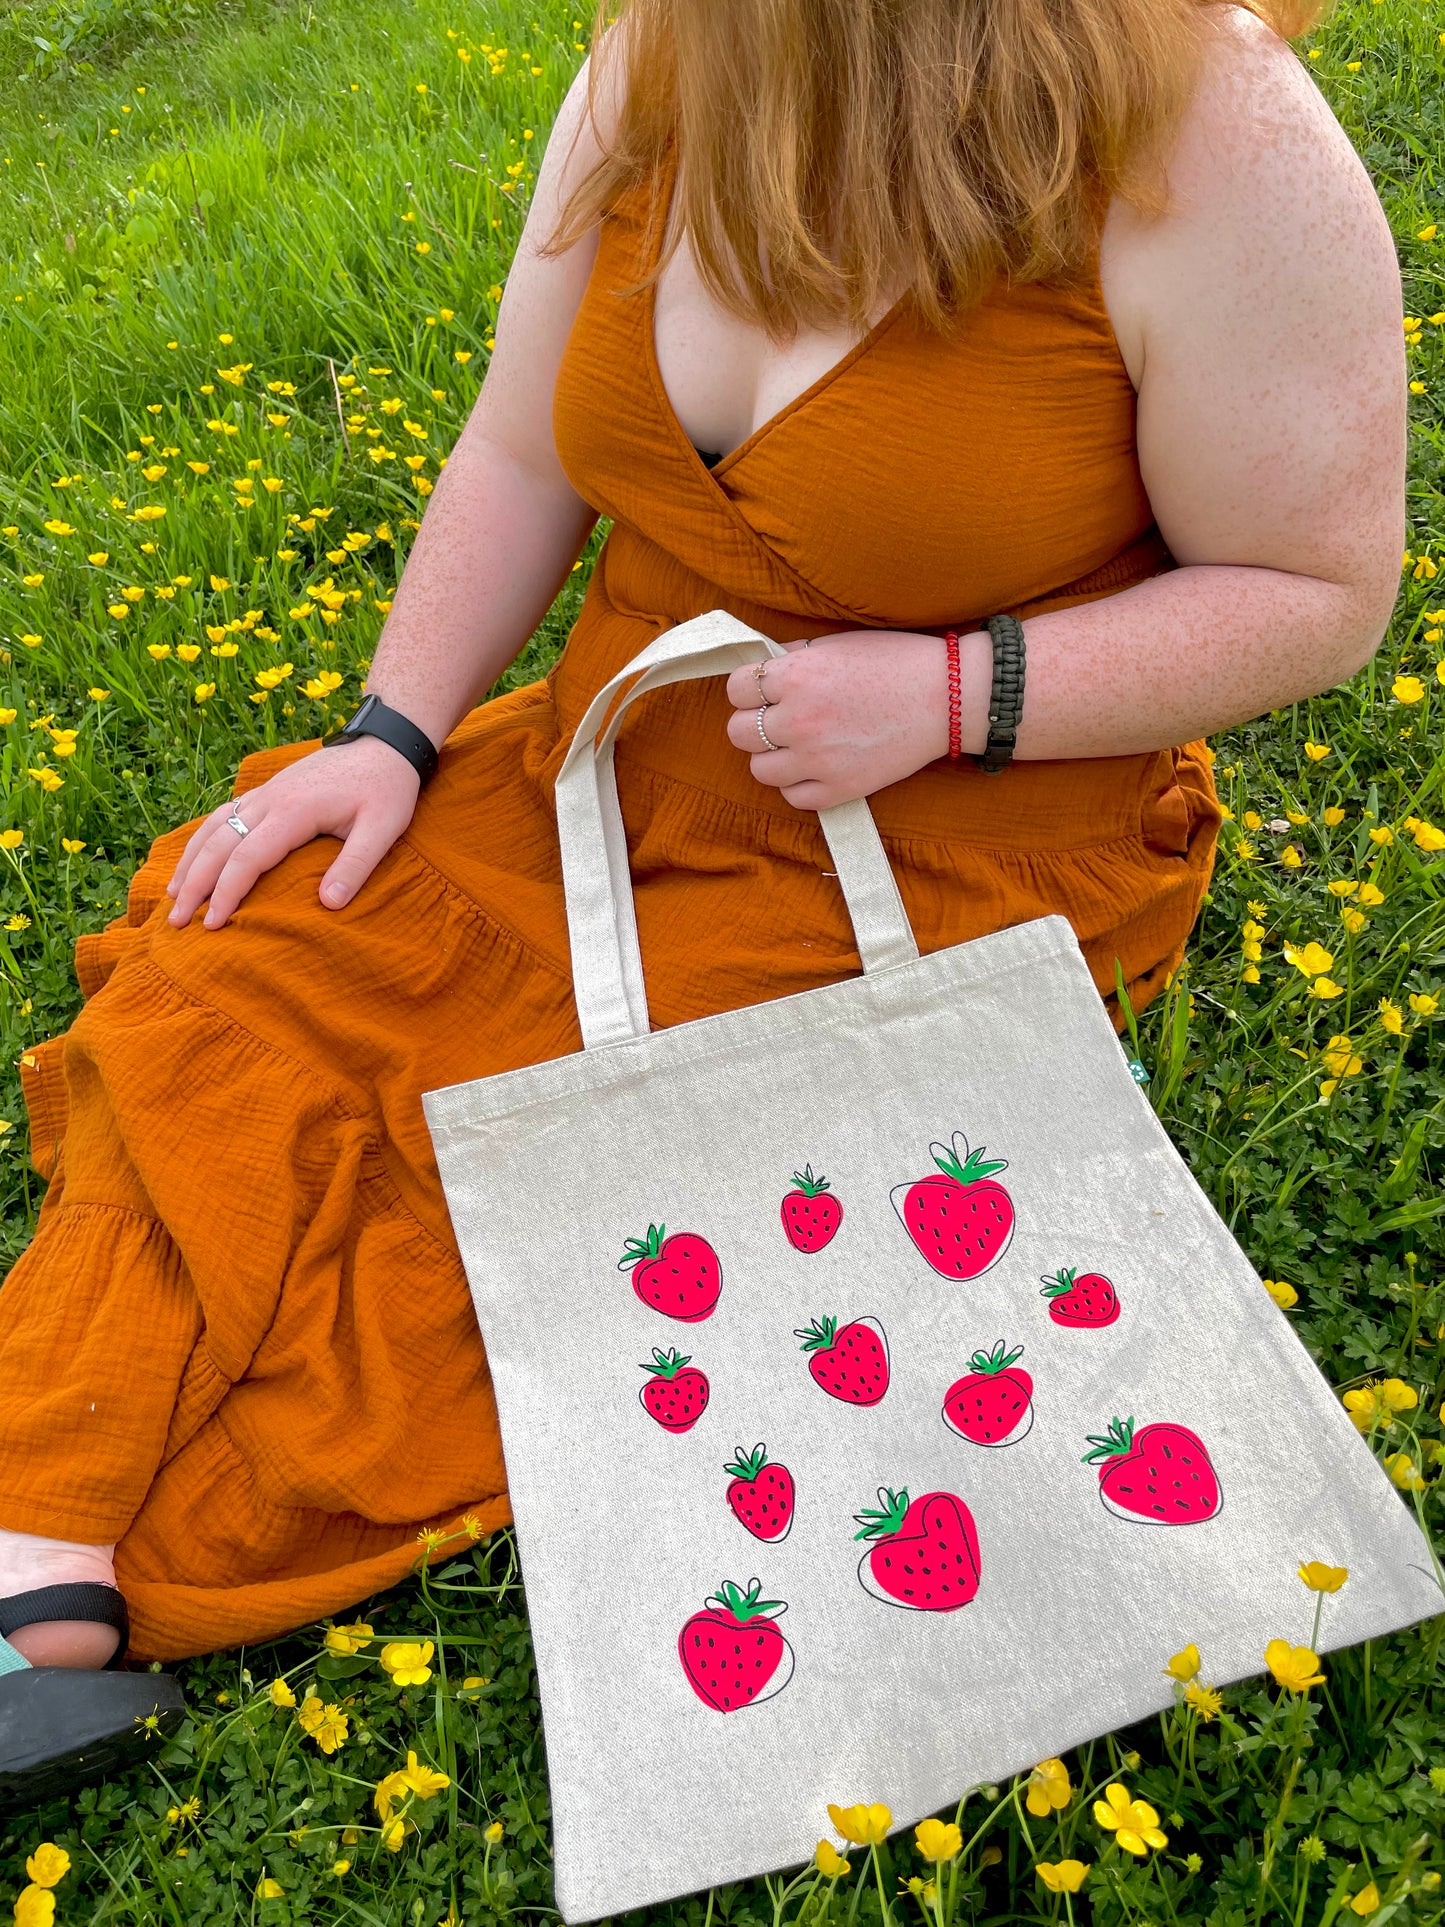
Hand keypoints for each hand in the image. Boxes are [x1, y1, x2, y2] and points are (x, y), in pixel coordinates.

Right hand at [165, 737, 421, 929]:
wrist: (385, 743)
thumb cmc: (387, 789)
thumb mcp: (383, 829)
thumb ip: (356, 866)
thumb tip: (328, 905)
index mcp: (294, 812)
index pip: (247, 858)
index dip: (226, 893)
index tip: (212, 925)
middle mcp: (270, 800)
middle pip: (218, 845)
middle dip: (194, 884)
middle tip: (175, 921)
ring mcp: (265, 792)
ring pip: (213, 826)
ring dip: (189, 861)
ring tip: (172, 894)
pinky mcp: (268, 790)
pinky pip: (223, 814)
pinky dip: (202, 838)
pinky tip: (193, 857)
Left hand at [724, 630, 950, 809]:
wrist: (946, 698)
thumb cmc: (895, 663)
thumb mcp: (837, 644)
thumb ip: (794, 658)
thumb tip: (764, 670)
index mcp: (796, 676)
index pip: (736, 689)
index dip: (748, 689)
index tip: (764, 691)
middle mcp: (799, 719)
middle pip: (738, 732)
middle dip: (753, 723)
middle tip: (778, 719)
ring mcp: (817, 759)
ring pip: (759, 769)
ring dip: (772, 757)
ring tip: (796, 745)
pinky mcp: (838, 790)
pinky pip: (792, 797)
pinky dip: (798, 785)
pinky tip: (815, 767)